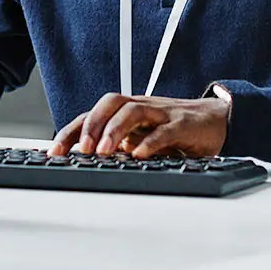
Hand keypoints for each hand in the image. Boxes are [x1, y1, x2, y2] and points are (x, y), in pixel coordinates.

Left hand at [47, 93, 229, 158]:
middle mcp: (141, 108)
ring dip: (115, 130)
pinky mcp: (184, 124)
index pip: (92, 116)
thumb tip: (84, 165)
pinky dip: (151, 142)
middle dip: (90, 125)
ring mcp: (162, 113)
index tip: (53, 153)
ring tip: (104, 151)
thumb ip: (118, 147)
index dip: (70, 132)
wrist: (217, 120)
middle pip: (110, 104)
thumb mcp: (141, 139)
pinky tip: (140, 155)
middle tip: (79, 150)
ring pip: (133, 111)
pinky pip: (165, 129)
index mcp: (126, 113)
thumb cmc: (174, 130)